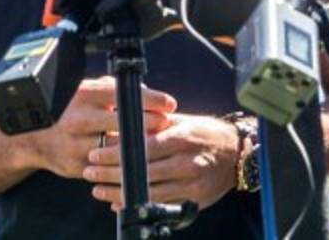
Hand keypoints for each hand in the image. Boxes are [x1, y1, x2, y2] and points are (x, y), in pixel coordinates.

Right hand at [24, 76, 175, 178]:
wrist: (32, 137)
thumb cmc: (64, 109)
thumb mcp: (84, 91)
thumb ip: (111, 89)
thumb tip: (144, 90)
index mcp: (83, 95)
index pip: (125, 95)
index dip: (151, 100)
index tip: (168, 104)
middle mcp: (80, 119)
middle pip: (127, 123)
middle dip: (152, 123)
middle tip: (165, 123)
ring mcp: (77, 144)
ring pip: (120, 149)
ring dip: (139, 146)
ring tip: (152, 141)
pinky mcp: (77, 166)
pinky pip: (108, 167)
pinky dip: (123, 164)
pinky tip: (133, 159)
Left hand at [84, 112, 237, 211]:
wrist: (238, 154)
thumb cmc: (206, 133)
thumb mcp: (182, 121)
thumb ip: (155, 124)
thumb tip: (122, 125)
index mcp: (183, 139)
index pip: (143, 148)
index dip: (117, 153)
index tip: (96, 153)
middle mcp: (188, 163)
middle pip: (142, 173)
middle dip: (111, 174)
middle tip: (90, 172)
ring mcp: (192, 186)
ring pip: (148, 194)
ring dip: (119, 193)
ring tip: (98, 190)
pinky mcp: (194, 202)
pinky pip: (160, 206)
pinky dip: (138, 205)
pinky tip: (119, 203)